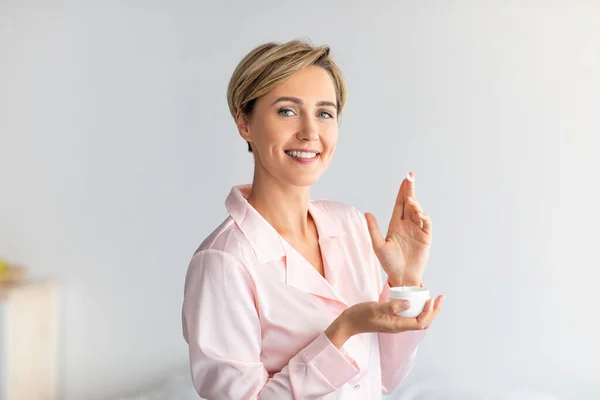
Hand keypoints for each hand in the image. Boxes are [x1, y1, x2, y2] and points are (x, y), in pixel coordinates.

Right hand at [325, 296, 443, 347]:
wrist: (349, 323)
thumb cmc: (360, 315)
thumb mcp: (375, 308)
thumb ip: (392, 306)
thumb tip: (410, 303)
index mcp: (397, 326)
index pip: (420, 322)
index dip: (430, 312)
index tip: (432, 299)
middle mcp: (399, 326)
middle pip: (423, 322)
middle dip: (434, 311)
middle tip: (440, 298)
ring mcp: (396, 323)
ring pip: (418, 319)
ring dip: (428, 310)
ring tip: (432, 298)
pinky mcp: (393, 319)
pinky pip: (410, 315)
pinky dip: (417, 308)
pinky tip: (416, 299)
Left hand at [364, 171, 431, 285]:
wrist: (401, 276)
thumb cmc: (388, 263)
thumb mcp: (378, 245)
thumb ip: (373, 229)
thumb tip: (367, 213)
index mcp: (396, 224)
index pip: (400, 204)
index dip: (402, 191)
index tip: (405, 179)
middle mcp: (407, 224)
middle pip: (410, 203)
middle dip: (410, 190)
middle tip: (410, 176)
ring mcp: (417, 230)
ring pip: (418, 211)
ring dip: (415, 204)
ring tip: (411, 201)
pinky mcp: (425, 238)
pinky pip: (426, 224)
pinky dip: (424, 217)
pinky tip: (419, 214)